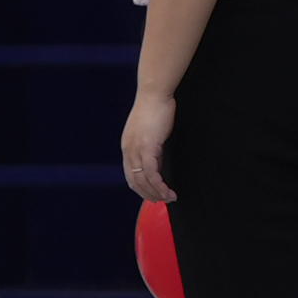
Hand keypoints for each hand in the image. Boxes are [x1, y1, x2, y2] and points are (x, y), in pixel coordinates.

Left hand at [126, 91, 178, 206]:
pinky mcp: (147, 146)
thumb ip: (150, 148)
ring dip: (156, 193)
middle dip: (148, 194)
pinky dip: (160, 185)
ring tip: (170, 199)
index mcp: (127, 146)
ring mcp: (136, 148)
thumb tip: (157, 161)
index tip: (153, 196)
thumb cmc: (155, 111)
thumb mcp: (150, 133)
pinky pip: (151, 172)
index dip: (141, 188)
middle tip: (163, 202)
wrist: (154, 95)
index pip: (130, 174)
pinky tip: (169, 191)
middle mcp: (128, 149)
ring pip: (143, 179)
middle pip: (134, 180)